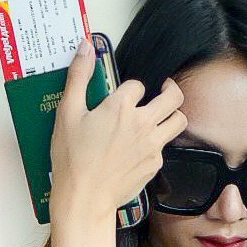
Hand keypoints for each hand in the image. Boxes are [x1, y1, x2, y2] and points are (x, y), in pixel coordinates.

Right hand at [49, 39, 186, 226]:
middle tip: (163, 89)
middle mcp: (142, 124)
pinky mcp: (154, 164)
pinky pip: (166, 146)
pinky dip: (158, 142)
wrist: (84, 199)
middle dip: (169, 88)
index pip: (138, 84)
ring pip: (179, 120)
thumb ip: (78, 77)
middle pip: (173, 96)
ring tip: (161, 114)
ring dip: (172, 114)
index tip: (123, 95)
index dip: (130, 88)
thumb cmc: (73, 160)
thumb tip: (85, 47)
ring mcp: (152, 145)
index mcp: (120, 108)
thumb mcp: (67, 113)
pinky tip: (142, 146)